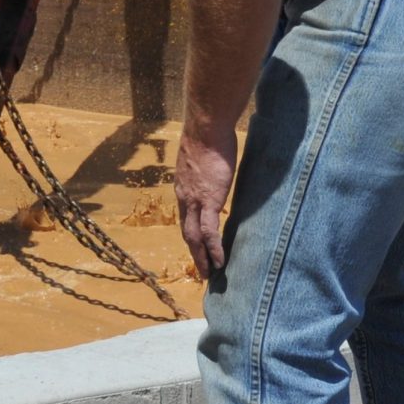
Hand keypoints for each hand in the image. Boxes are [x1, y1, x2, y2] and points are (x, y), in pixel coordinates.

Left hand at [174, 125, 239, 280]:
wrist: (206, 128)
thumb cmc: (208, 135)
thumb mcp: (202, 155)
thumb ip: (206, 167)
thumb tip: (214, 165)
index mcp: (183, 185)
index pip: (185, 214)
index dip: (190, 231)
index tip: (195, 244)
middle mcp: (184, 196)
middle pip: (187, 230)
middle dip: (193, 251)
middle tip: (200, 268)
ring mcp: (195, 201)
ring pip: (195, 236)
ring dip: (201, 257)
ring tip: (209, 274)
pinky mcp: (209, 201)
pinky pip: (210, 232)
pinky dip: (214, 249)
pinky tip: (220, 263)